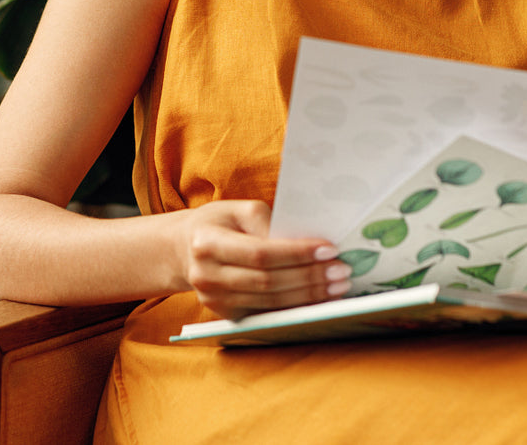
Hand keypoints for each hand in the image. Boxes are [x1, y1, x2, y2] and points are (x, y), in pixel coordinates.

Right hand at [176, 200, 351, 319]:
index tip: (329, 250)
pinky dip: (296, 307)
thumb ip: (268, 223)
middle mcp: (206, 276)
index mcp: (207, 243)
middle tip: (341, 270)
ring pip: (270, 302)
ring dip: (309, 295)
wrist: (185, 249)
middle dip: (310, 277)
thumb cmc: (219, 224)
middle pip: (267, 282)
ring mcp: (213, 301)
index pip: (260, 253)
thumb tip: (306, 242)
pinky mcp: (226, 315)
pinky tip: (318, 298)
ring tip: (337, 285)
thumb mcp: (238, 210)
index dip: (297, 254)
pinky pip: (267, 313)